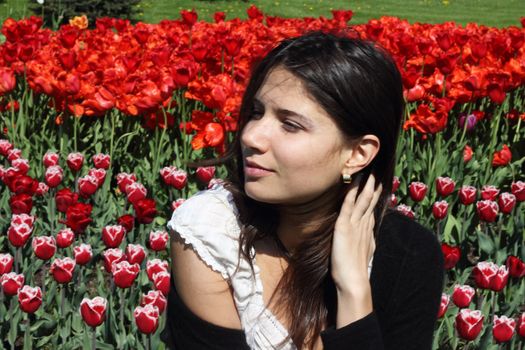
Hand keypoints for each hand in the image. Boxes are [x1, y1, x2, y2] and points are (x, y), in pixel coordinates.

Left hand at [331, 173, 382, 293]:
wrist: (353, 281)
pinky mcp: (344, 228)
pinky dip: (350, 195)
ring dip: (365, 187)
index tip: (378, 184)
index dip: (374, 196)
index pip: (370, 209)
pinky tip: (353, 185)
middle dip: (373, 187)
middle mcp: (363, 226)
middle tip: (376, 173)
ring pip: (362, 201)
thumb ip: (365, 241)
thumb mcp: (363, 252)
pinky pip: (347, 208)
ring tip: (368, 174)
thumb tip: (368, 237)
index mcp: (366, 231)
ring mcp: (355, 226)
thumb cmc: (354, 271)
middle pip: (369, 202)